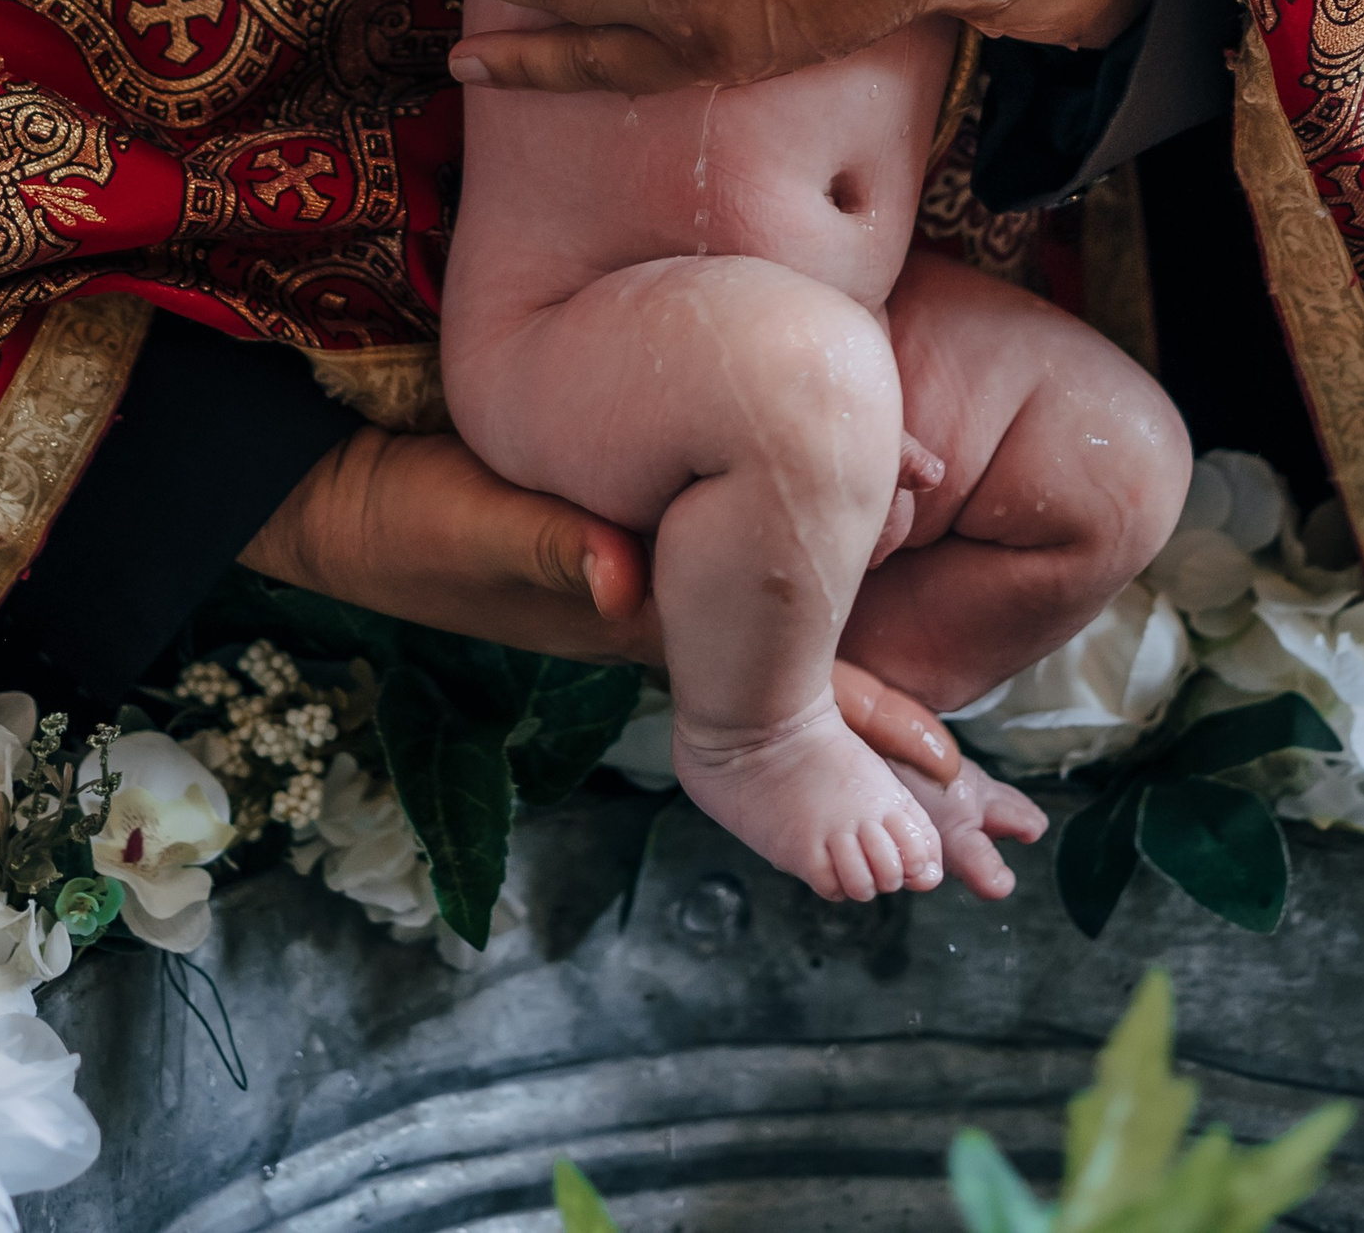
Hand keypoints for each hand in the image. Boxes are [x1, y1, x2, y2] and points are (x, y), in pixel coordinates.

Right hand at [238, 424, 961, 778]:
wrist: (353, 506)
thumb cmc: (415, 516)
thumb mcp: (484, 523)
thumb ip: (552, 548)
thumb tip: (624, 580)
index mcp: (655, 629)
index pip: (789, 693)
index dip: (877, 734)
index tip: (964, 786)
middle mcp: (675, 637)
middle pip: (816, 726)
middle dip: (910, 793)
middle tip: (1009, 856)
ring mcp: (660, 622)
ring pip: (799, 697)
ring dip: (885, 757)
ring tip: (978, 813)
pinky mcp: (638, 587)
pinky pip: (754, 644)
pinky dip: (823, 685)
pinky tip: (865, 694)